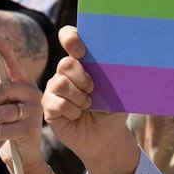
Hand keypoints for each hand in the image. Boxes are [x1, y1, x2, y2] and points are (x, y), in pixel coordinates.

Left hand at [0, 60, 50, 173]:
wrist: (18, 158)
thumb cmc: (8, 130)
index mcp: (24, 87)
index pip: (14, 65)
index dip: (5, 49)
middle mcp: (33, 94)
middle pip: (5, 88)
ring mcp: (35, 111)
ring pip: (2, 111)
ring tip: (6, 129)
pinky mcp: (32, 128)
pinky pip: (3, 128)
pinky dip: (0, 135)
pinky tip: (9, 139)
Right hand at [43, 27, 139, 173]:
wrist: (105, 136)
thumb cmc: (112, 110)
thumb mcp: (119, 91)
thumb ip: (116, 74)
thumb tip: (124, 59)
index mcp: (82, 61)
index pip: (69, 37)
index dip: (71, 39)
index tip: (82, 52)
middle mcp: (65, 72)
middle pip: (65, 63)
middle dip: (82, 78)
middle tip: (92, 90)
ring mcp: (54, 88)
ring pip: (60, 83)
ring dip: (79, 98)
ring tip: (87, 106)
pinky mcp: (48, 106)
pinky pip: (57, 103)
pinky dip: (72, 111)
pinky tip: (76, 116)